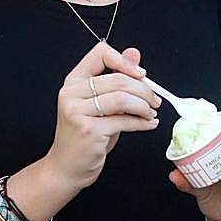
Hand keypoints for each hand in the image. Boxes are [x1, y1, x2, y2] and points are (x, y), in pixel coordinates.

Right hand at [44, 42, 159, 192]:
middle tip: (154, 100)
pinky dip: (142, 123)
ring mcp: (78, 112)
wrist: (66, 167)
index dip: (124, 60)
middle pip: (118, 79)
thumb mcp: (99, 103)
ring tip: (150, 113)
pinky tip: (148, 124)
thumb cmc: (84, 135)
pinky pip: (124, 121)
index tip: (140, 74)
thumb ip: (115, 79)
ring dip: (144, 107)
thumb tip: (134, 54)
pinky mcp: (89, 131)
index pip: (100, 53)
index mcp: (73, 81)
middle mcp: (72, 94)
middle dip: (144, 90)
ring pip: (123, 99)